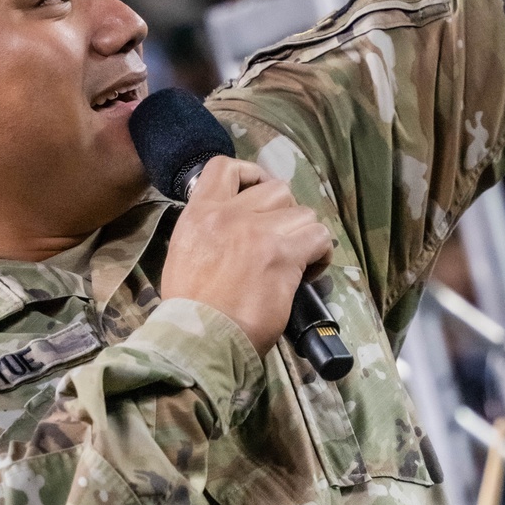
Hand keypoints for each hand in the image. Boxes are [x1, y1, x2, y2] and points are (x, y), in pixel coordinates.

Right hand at [161, 156, 333, 356]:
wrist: (199, 338)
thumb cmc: (190, 310)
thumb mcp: (183, 257)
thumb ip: (208, 234)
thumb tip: (233, 235)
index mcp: (199, 213)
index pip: (226, 167)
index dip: (251, 176)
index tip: (260, 199)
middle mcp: (229, 214)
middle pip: (277, 190)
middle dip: (285, 215)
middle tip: (281, 243)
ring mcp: (257, 233)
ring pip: (303, 212)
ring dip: (304, 236)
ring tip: (297, 261)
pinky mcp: (282, 256)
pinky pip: (319, 237)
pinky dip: (320, 254)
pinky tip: (308, 274)